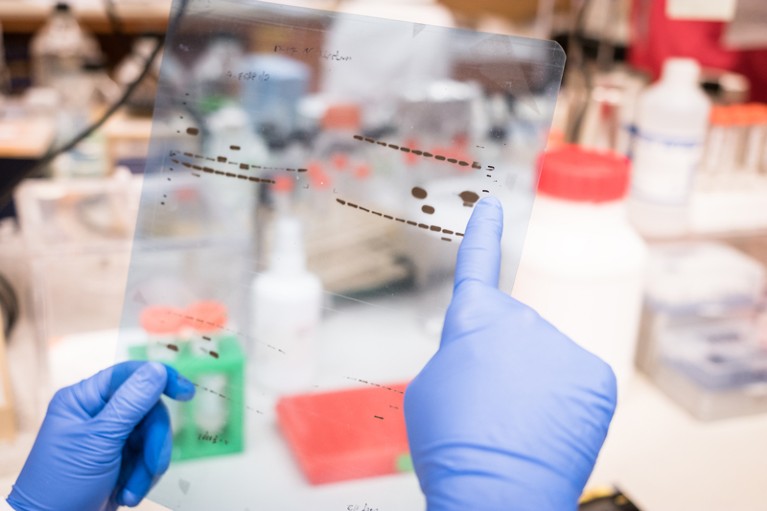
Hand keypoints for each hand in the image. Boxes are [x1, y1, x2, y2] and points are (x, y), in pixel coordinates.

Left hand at [8, 362, 194, 510]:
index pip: (128, 375)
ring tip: (133, 490)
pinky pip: (148, 457)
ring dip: (148, 466)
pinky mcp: (120, 459)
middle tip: (154, 466)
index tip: (186, 391)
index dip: (160, 378)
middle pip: (147, 410)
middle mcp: (98, 413)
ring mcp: (110, 437)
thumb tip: (157, 369)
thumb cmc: (60, 486)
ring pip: (151, 436)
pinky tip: (128, 493)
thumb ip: (130, 403)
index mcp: (84, 399)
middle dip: (153, 442)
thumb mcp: (99, 441)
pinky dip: (143, 477)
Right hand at [404, 197, 616, 510]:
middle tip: (489, 410)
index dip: (482, 234)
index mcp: (473, 318)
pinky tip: (546, 429)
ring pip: (545, 359)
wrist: (495, 493)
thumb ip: (459, 356)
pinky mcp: (597, 375)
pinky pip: (574, 380)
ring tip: (514, 426)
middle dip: (502, 363)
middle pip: (512, 335)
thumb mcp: (430, 389)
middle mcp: (522, 319)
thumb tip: (486, 358)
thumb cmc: (453, 445)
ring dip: (532, 385)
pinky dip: (563, 403)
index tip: (491, 205)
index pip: (477, 264)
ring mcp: (563, 345)